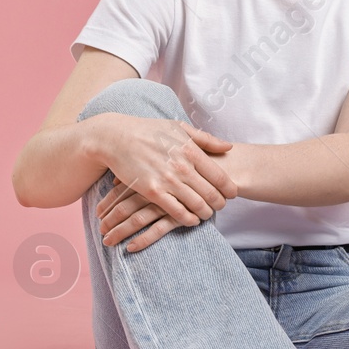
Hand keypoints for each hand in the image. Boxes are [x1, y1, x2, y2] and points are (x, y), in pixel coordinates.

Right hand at [95, 116, 237, 251]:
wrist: (116, 137)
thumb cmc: (149, 131)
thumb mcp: (179, 128)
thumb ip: (206, 139)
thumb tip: (228, 147)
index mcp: (191, 150)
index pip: (220, 177)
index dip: (230, 189)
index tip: (232, 194)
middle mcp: (182, 166)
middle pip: (212, 194)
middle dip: (220, 204)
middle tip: (220, 206)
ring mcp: (168, 180)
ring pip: (197, 205)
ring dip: (206, 213)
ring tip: (206, 214)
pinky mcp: (153, 191)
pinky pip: (177, 212)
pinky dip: (188, 219)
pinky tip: (191, 220)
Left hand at [98, 179, 180, 252]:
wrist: (219, 187)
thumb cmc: (183, 182)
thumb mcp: (162, 173)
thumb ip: (138, 175)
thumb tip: (114, 182)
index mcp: (147, 179)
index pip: (120, 192)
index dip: (107, 204)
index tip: (98, 214)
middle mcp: (154, 192)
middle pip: (125, 207)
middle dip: (109, 220)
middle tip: (101, 231)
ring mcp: (166, 205)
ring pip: (137, 220)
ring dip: (120, 232)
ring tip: (108, 242)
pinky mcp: (179, 218)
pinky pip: (157, 230)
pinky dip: (143, 239)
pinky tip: (130, 248)